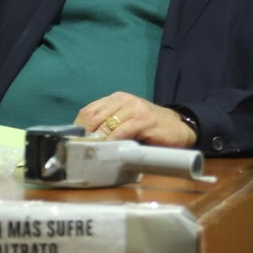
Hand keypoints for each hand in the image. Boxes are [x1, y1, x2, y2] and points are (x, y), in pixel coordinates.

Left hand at [74, 92, 195, 147]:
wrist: (179, 127)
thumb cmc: (148, 128)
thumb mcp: (124, 123)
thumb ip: (107, 127)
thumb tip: (82, 142)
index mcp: (114, 99)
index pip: (87, 112)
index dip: (78, 129)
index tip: (73, 144)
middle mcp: (123, 100)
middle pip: (93, 117)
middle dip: (85, 136)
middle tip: (79, 151)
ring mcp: (134, 108)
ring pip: (106, 124)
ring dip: (97, 140)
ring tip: (91, 153)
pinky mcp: (144, 119)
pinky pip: (122, 131)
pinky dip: (112, 141)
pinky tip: (108, 150)